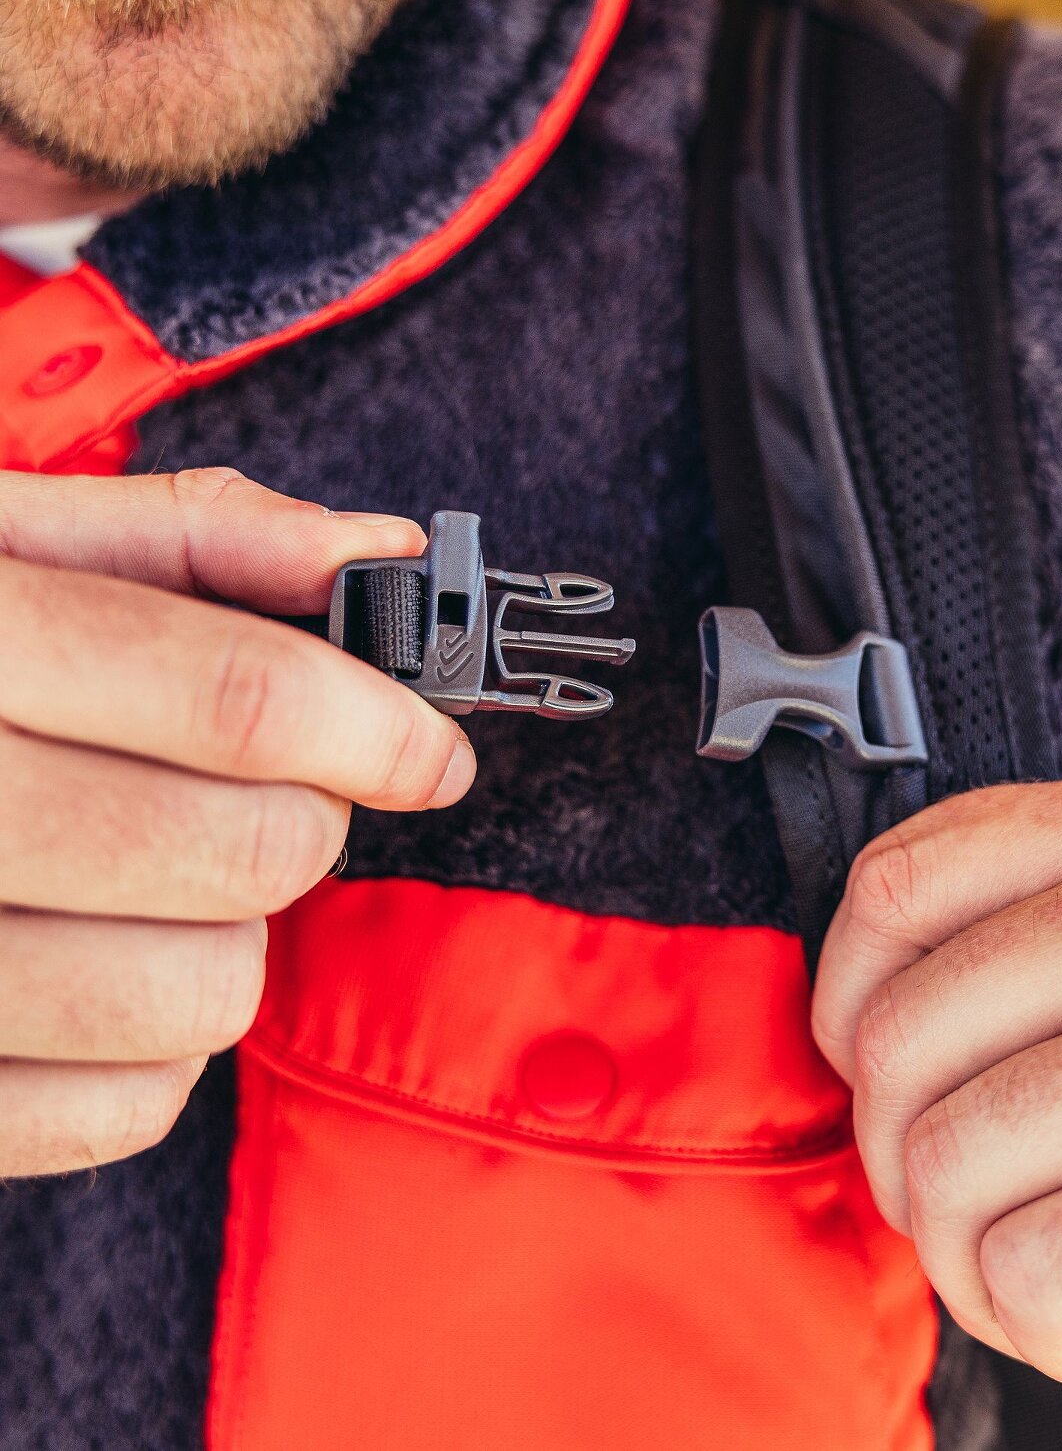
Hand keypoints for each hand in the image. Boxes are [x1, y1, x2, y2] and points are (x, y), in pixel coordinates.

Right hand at [0, 468, 473, 1179]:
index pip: (237, 698)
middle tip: (249, 795)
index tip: (431, 752)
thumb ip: (190, 540)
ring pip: (204, 992)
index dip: (378, 729)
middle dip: (300, 821)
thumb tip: (378, 556)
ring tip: (148, 880)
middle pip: (247, 850)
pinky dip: (152, 1049)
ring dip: (228, 937)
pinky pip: (123, 1109)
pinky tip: (94, 965)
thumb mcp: (4, 542)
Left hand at [813, 746, 1061, 1450]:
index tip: (906, 1082)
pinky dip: (1044, 1329)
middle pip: (902, 1035)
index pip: (897, 886)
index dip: (850, 1011)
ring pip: (951, 1162)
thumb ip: (1004, 928)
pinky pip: (1030, 1269)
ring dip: (972, 1262)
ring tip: (1057, 1268)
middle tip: (987, 1208)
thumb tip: (840, 995)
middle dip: (907, 1163)